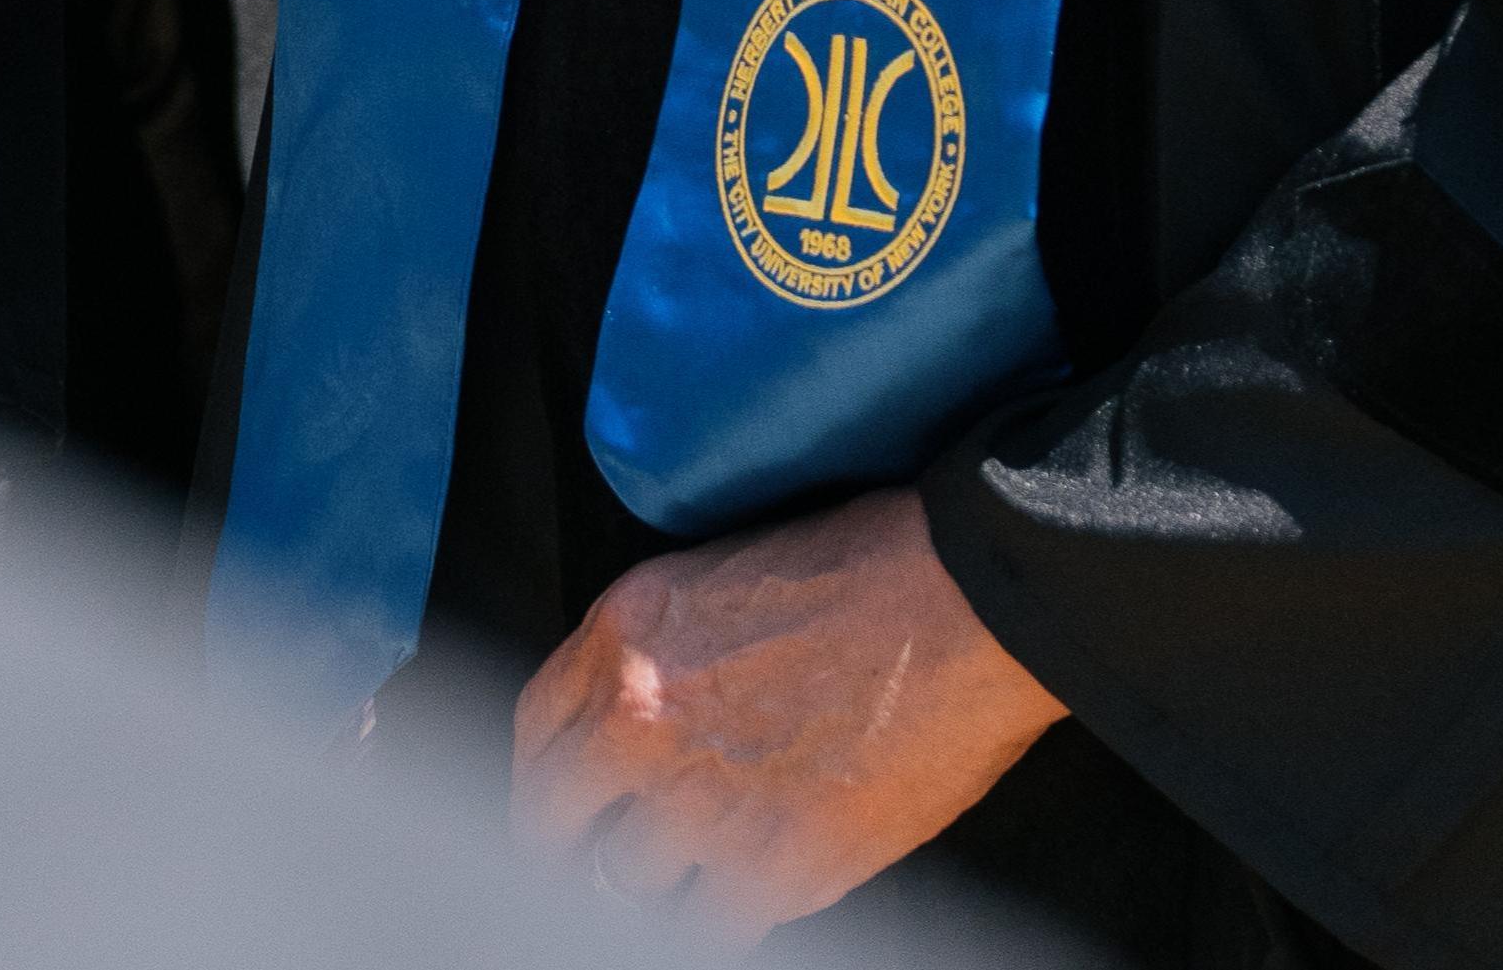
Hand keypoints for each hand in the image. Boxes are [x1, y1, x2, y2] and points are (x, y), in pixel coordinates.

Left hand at [514, 486, 1065, 933]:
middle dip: (571, 852)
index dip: (539, 785)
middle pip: (557, 826)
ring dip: (662, 882)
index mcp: (623, 638)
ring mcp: (703, 802)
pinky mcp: (775, 865)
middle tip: (592, 868)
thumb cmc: (869, 571)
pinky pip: (710, 931)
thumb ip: (651, 655)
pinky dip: (721, 922)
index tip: (554, 813)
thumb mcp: (716, 578)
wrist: (967, 603)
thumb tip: (623, 726)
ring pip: (630, 886)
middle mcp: (640, 722)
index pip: (535, 735)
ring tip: (701, 867)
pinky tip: (744, 900)